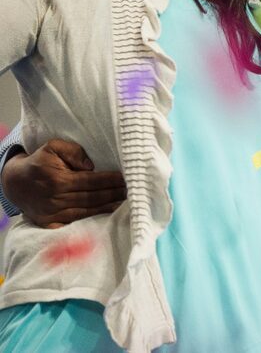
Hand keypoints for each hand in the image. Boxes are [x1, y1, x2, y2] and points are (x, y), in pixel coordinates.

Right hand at [1, 139, 125, 228]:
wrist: (14, 182)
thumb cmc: (39, 161)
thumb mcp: (52, 147)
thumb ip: (73, 151)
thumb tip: (90, 165)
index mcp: (59, 180)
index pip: (93, 181)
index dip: (112, 180)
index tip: (129, 178)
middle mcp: (57, 199)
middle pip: (94, 197)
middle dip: (115, 194)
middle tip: (135, 190)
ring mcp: (53, 214)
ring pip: (88, 211)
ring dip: (109, 207)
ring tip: (128, 203)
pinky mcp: (51, 223)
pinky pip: (76, 221)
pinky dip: (94, 219)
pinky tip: (109, 214)